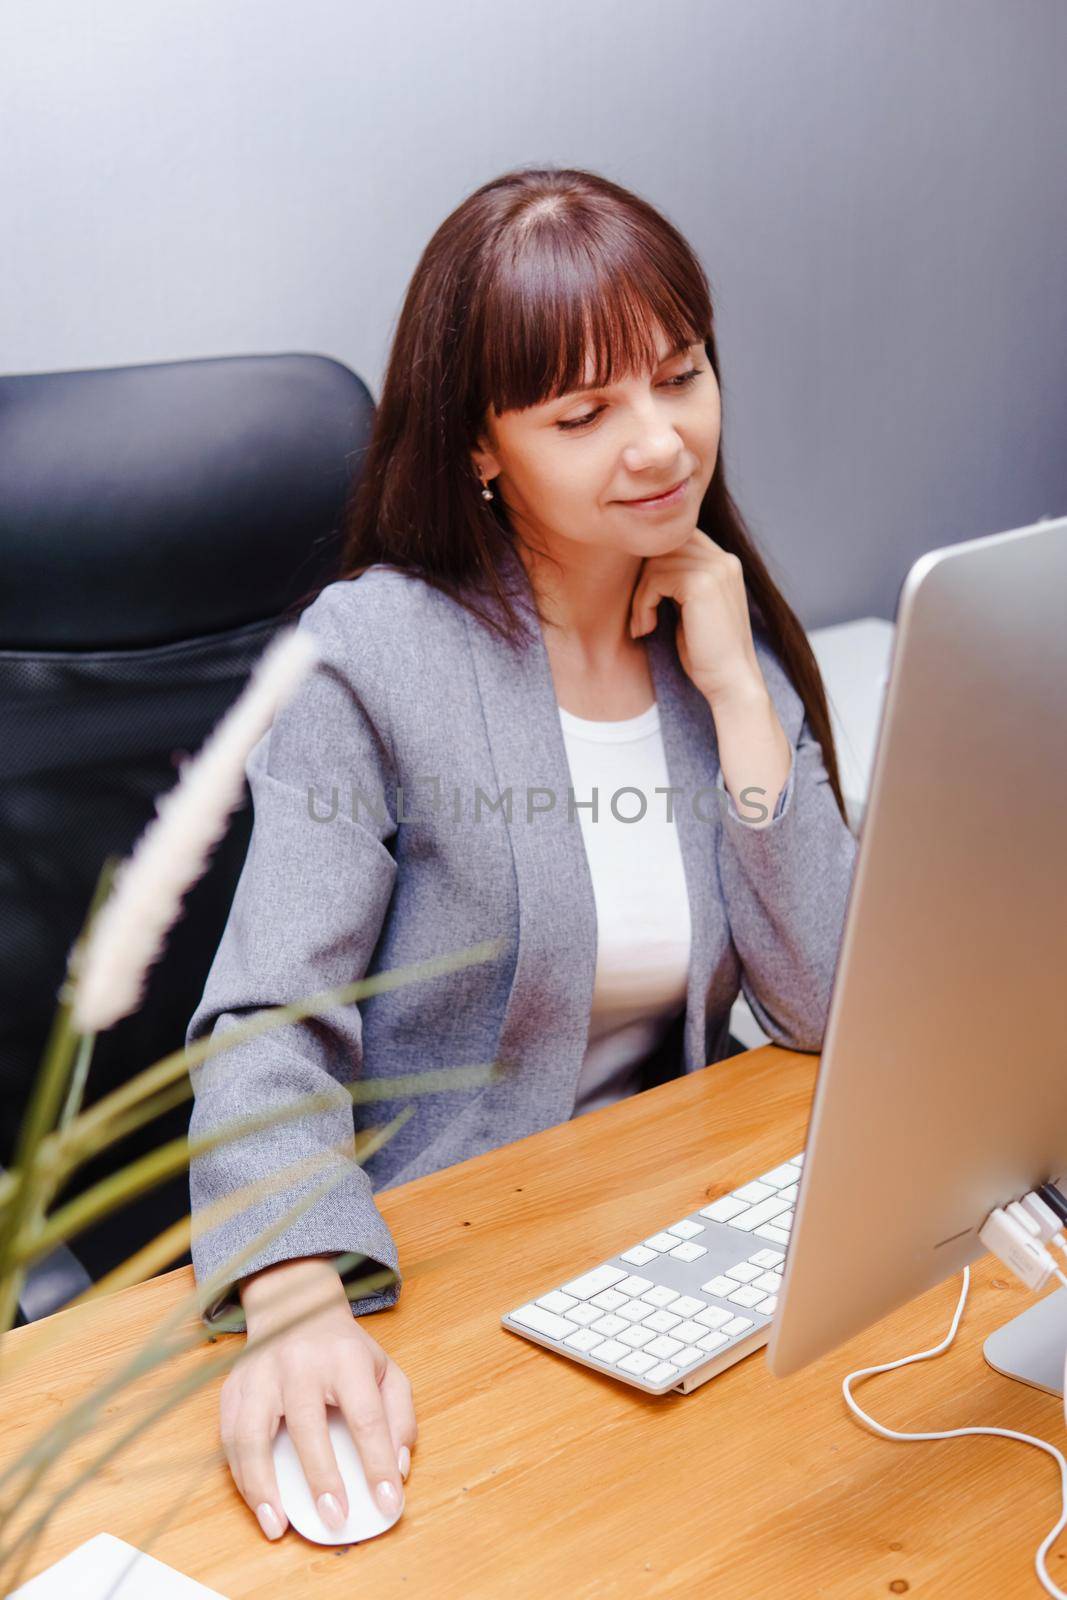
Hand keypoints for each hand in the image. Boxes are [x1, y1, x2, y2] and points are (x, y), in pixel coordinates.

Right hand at [220, 1257, 414, 1540]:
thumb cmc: (344, 1350)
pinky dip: (242, 1476)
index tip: (388, 1503)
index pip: (365, 1416)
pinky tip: (258, 1502)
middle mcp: (299, 1362)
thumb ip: (399, 1417)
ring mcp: (260, 1374)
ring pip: (254, 1434)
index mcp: (345, 1357)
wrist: (294, 1307)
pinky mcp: (233, 1387)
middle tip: (335, 1519)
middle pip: (307, 1425)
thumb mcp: (385, 1370)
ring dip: (263, 1486)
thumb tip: (397, 1469)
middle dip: (321, 1478)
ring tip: (278, 1526)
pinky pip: (230, 1438)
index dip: (377, 1463)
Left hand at [629, 529, 766, 707]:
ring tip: (643, 625)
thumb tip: (644, 561)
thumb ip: (677, 580)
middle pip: (663, 546)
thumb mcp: (690, 607)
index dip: (653, 562)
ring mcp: (716, 568)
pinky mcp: (701, 583)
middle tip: (639, 614)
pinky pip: (655, 579)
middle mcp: (724, 559)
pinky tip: (646, 628)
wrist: (730, 682)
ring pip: (655, 563)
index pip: (677, 537)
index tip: (645, 597)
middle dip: (643, 578)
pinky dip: (642, 604)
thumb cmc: (706, 653)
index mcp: (724, 562)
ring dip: (640, 596)